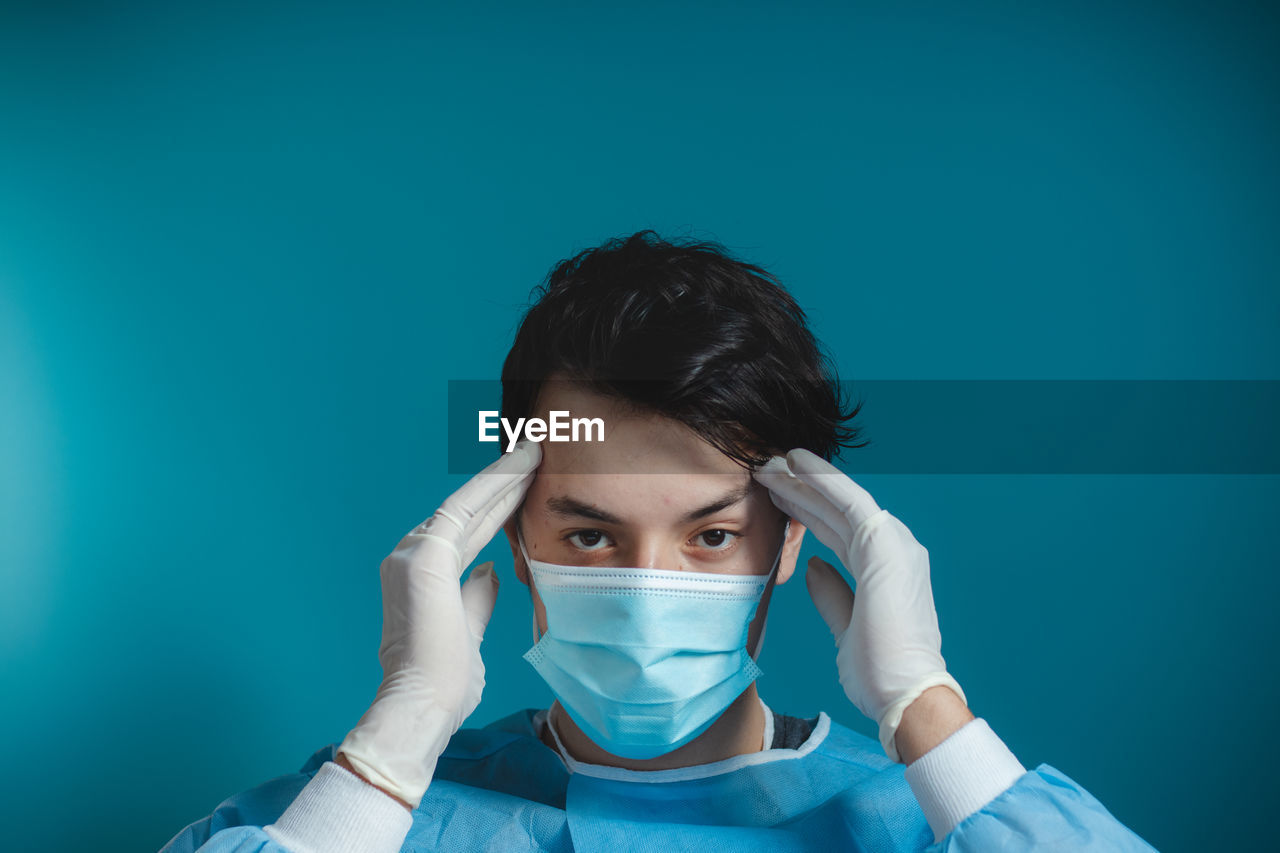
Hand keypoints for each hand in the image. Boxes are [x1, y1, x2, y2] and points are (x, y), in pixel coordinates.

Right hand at [337, 441, 541, 807]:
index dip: (498, 509)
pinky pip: (467, 507)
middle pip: (467, 512)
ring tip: (536, 451)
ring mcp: (412, 554)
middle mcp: (410, 558)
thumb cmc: (446, 684)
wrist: (424, 705)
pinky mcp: (424, 555)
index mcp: (420, 578)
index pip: (467, 533)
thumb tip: (490, 571)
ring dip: (504, 475)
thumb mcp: (469, 632)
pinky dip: (495, 483)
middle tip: (535, 454)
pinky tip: (521, 465)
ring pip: (468, 503)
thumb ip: (477, 599)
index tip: (526, 488)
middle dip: (503, 484)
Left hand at [753, 448, 965, 762]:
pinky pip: (847, 500)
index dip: (807, 511)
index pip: (839, 531)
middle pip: (837, 512)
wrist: (904, 694)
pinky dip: (822, 479)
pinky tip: (796, 463)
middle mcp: (894, 549)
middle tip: (766, 469)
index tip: (777, 496)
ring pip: (839, 501)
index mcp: (885, 569)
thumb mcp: (847, 626)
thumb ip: (832, 594)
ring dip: (804, 480)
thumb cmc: (881, 672)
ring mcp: (893, 544)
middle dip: (800, 489)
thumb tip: (812, 567)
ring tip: (771, 461)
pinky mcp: (884, 544)